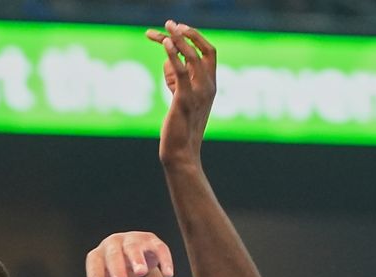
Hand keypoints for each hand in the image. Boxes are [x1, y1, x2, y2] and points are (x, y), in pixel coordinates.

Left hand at [86, 232, 174, 276]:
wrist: (133, 261)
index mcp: (96, 259)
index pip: (95, 275)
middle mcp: (111, 245)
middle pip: (112, 256)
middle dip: (117, 271)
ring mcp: (132, 240)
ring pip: (133, 248)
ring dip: (137, 259)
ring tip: (141, 273)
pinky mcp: (152, 241)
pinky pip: (158, 248)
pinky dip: (164, 260)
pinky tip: (169, 274)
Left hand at [145, 21, 216, 167]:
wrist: (181, 154)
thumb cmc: (179, 129)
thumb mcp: (179, 98)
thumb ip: (175, 79)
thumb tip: (168, 61)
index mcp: (210, 86)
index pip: (209, 53)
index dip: (195, 38)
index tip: (177, 29)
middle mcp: (209, 87)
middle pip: (205, 50)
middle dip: (189, 33)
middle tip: (170, 23)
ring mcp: (199, 93)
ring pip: (193, 57)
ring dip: (178, 40)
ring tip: (165, 29)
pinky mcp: (184, 100)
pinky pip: (181, 71)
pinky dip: (173, 55)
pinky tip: (164, 43)